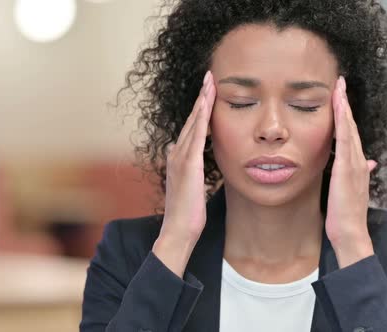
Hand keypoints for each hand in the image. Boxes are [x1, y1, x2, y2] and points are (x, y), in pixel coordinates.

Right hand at [154, 71, 215, 264]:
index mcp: (178, 157)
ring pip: (193, 122)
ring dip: (202, 101)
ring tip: (210, 81)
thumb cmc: (188, 212)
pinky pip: (196, 136)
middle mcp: (176, 153)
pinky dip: (201, 118)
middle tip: (210, 76)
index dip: (200, 108)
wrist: (179, 229)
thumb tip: (195, 161)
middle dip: (201, 96)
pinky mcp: (188, 164)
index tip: (208, 91)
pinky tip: (207, 104)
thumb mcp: (192, 186)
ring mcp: (180, 157)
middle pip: (191, 119)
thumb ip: (193, 170)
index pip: (191, 127)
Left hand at [325, 76, 376, 267]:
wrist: (350, 232)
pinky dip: (343, 123)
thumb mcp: (351, 189)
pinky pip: (345, 140)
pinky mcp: (347, 169)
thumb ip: (358, 173)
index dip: (346, 114)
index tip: (340, 96)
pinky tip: (339, 108)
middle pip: (352, 126)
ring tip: (339, 86)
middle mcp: (358, 161)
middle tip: (340, 81)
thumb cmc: (347, 215)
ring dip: (344, 106)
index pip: (352, 133)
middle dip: (345, 103)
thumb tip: (370, 163)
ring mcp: (354, 164)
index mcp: (357, 165)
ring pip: (350, 129)